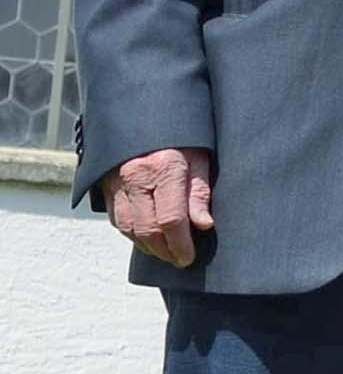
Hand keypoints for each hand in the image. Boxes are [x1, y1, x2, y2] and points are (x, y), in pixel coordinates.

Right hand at [102, 146, 214, 267]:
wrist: (146, 114)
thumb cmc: (181, 134)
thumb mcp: (200, 155)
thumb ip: (200, 191)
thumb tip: (204, 225)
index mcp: (164, 167)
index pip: (171, 219)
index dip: (180, 244)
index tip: (190, 256)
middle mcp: (137, 177)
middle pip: (147, 229)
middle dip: (165, 250)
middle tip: (180, 259)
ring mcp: (118, 184)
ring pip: (129, 229)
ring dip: (148, 247)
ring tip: (166, 252)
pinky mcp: (107, 188)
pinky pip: (118, 220)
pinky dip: (133, 234)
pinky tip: (147, 238)